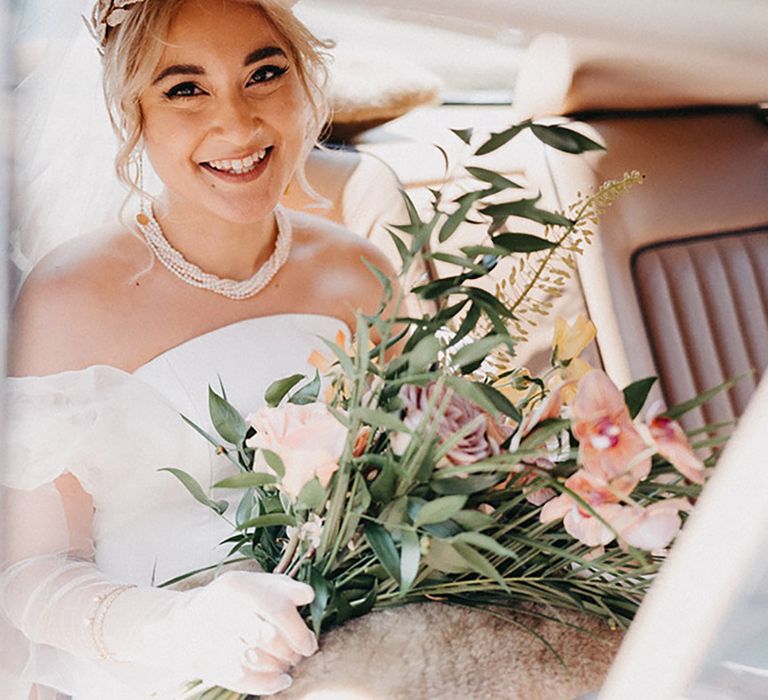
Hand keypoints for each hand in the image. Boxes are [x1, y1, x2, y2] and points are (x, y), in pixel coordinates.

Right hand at [165, 571, 316, 694]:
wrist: (184, 622)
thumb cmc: (234, 600)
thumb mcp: (257, 584)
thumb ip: (284, 587)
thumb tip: (308, 595)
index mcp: (238, 585)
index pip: (277, 609)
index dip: (298, 631)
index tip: (309, 643)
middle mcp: (221, 607)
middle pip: (265, 636)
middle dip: (289, 650)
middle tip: (300, 656)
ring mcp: (209, 634)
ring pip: (253, 657)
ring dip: (277, 665)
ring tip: (289, 665)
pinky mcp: (204, 660)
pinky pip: (240, 677)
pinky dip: (265, 682)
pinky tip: (282, 681)